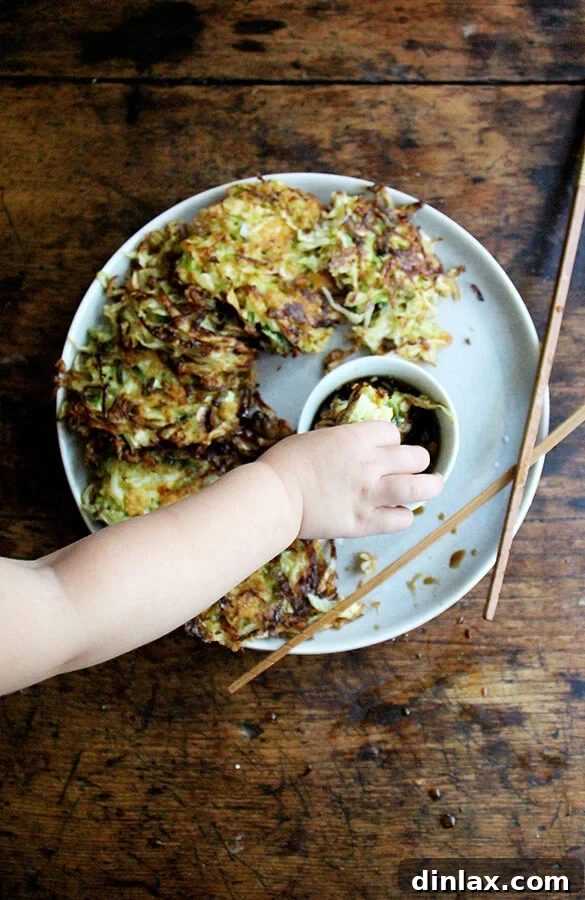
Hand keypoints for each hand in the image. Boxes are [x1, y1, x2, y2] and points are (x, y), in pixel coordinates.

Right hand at [258, 421, 443, 538]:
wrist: (275, 496)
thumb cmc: (287, 463)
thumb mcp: (319, 438)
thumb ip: (347, 443)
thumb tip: (360, 449)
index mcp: (357, 439)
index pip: (393, 433)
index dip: (390, 441)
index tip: (383, 450)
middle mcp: (370, 464)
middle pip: (416, 456)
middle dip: (416, 460)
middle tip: (412, 467)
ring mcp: (370, 494)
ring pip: (420, 488)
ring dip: (430, 486)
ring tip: (431, 486)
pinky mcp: (364, 522)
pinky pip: (402, 519)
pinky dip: (404, 515)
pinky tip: (396, 512)